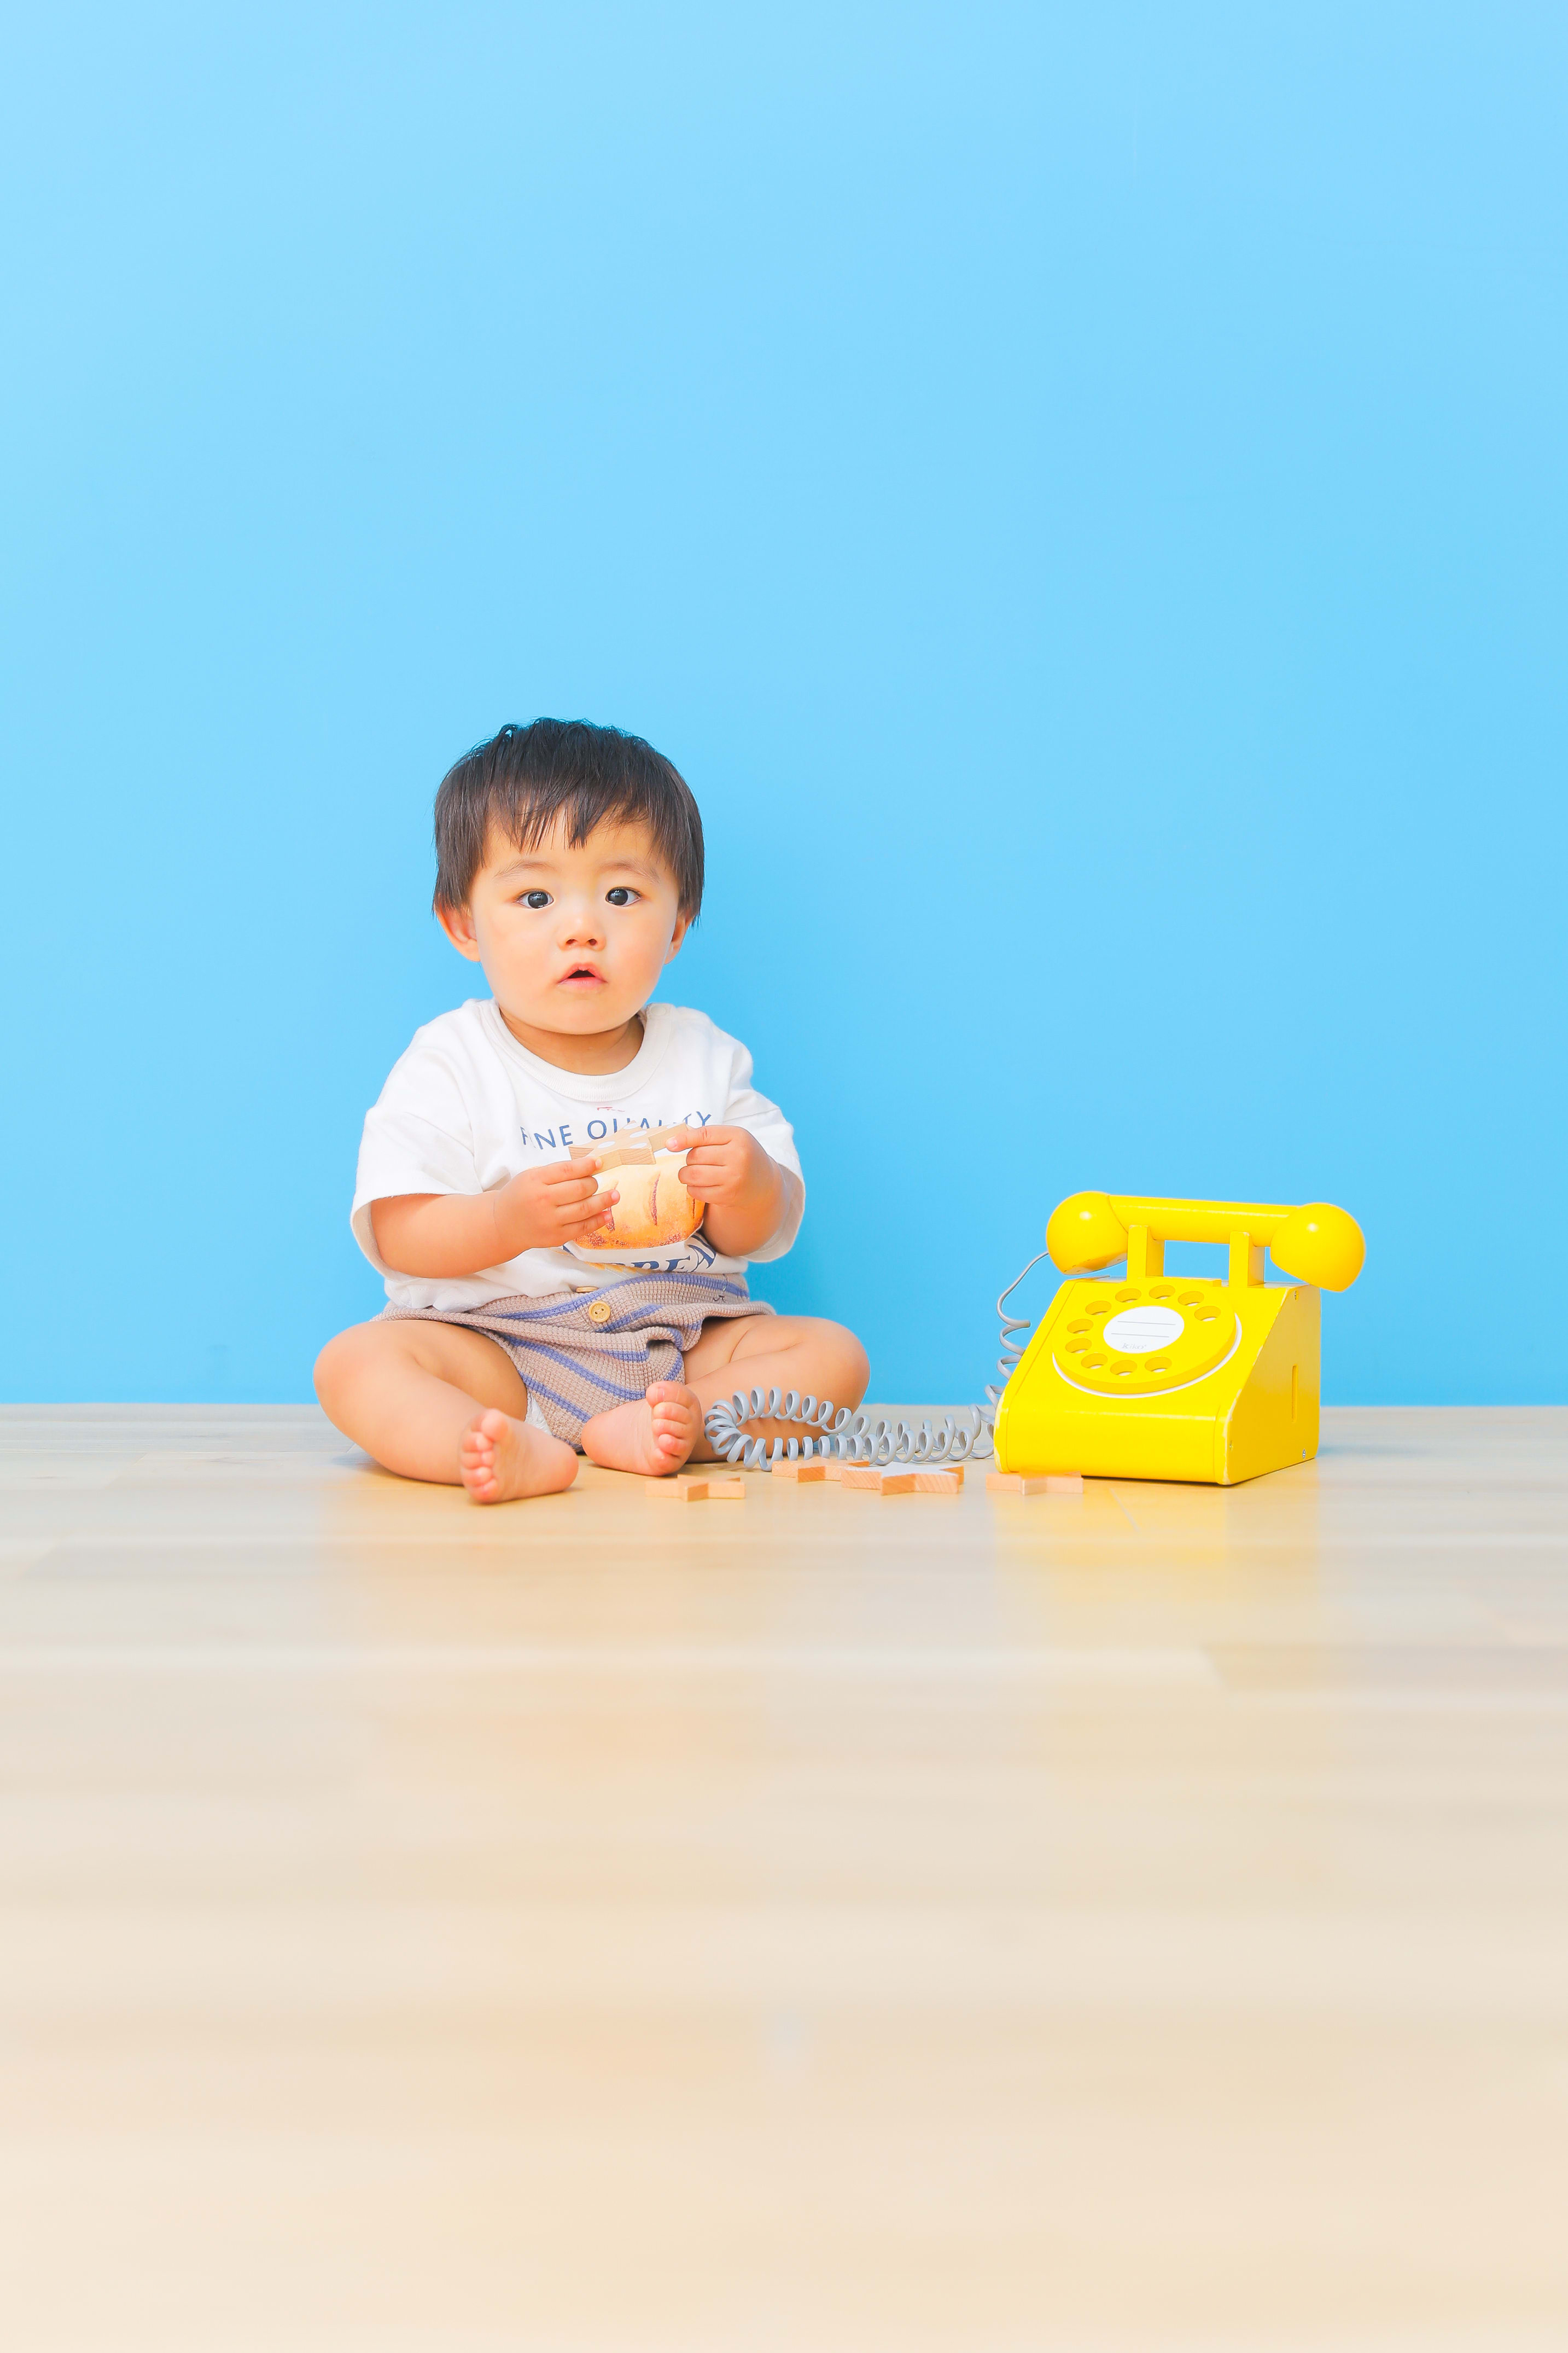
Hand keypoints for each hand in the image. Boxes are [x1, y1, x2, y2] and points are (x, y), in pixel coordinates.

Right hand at [494, 1157, 618, 1255]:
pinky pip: (582, 1228)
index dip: (587, 1165)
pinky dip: (598, 1221)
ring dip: (604, 1201)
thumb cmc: (520, 1196)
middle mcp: (542, 1201)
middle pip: (579, 1189)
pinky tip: (607, 1214)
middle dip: (594, 1183)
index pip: (567, 1170)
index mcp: (535, 1180)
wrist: (502, 1224)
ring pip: (584, 1209)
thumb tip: (589, 1166)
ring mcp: (550, 1221)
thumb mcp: (531, 1176)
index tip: (599, 1162)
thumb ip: (556, 1172)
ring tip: (615, 1195)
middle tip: (598, 1181)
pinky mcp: (556, 1237)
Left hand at [666, 1126, 784, 1254]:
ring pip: (692, 1174)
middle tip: (697, 1161)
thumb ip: (705, 1136)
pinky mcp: (727, 1196)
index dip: (683, 1139)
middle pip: (695, 1156)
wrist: (763, 1183)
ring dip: (685, 1174)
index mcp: (739, 1137)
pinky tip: (700, 1185)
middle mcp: (738, 1157)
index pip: (704, 1135)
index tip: (669, 1144)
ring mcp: (733, 1178)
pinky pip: (696, 1191)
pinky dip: (692, 1188)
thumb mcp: (731, 1138)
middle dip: (689, 1159)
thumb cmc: (741, 1155)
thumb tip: (670, 1143)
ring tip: (691, 1173)